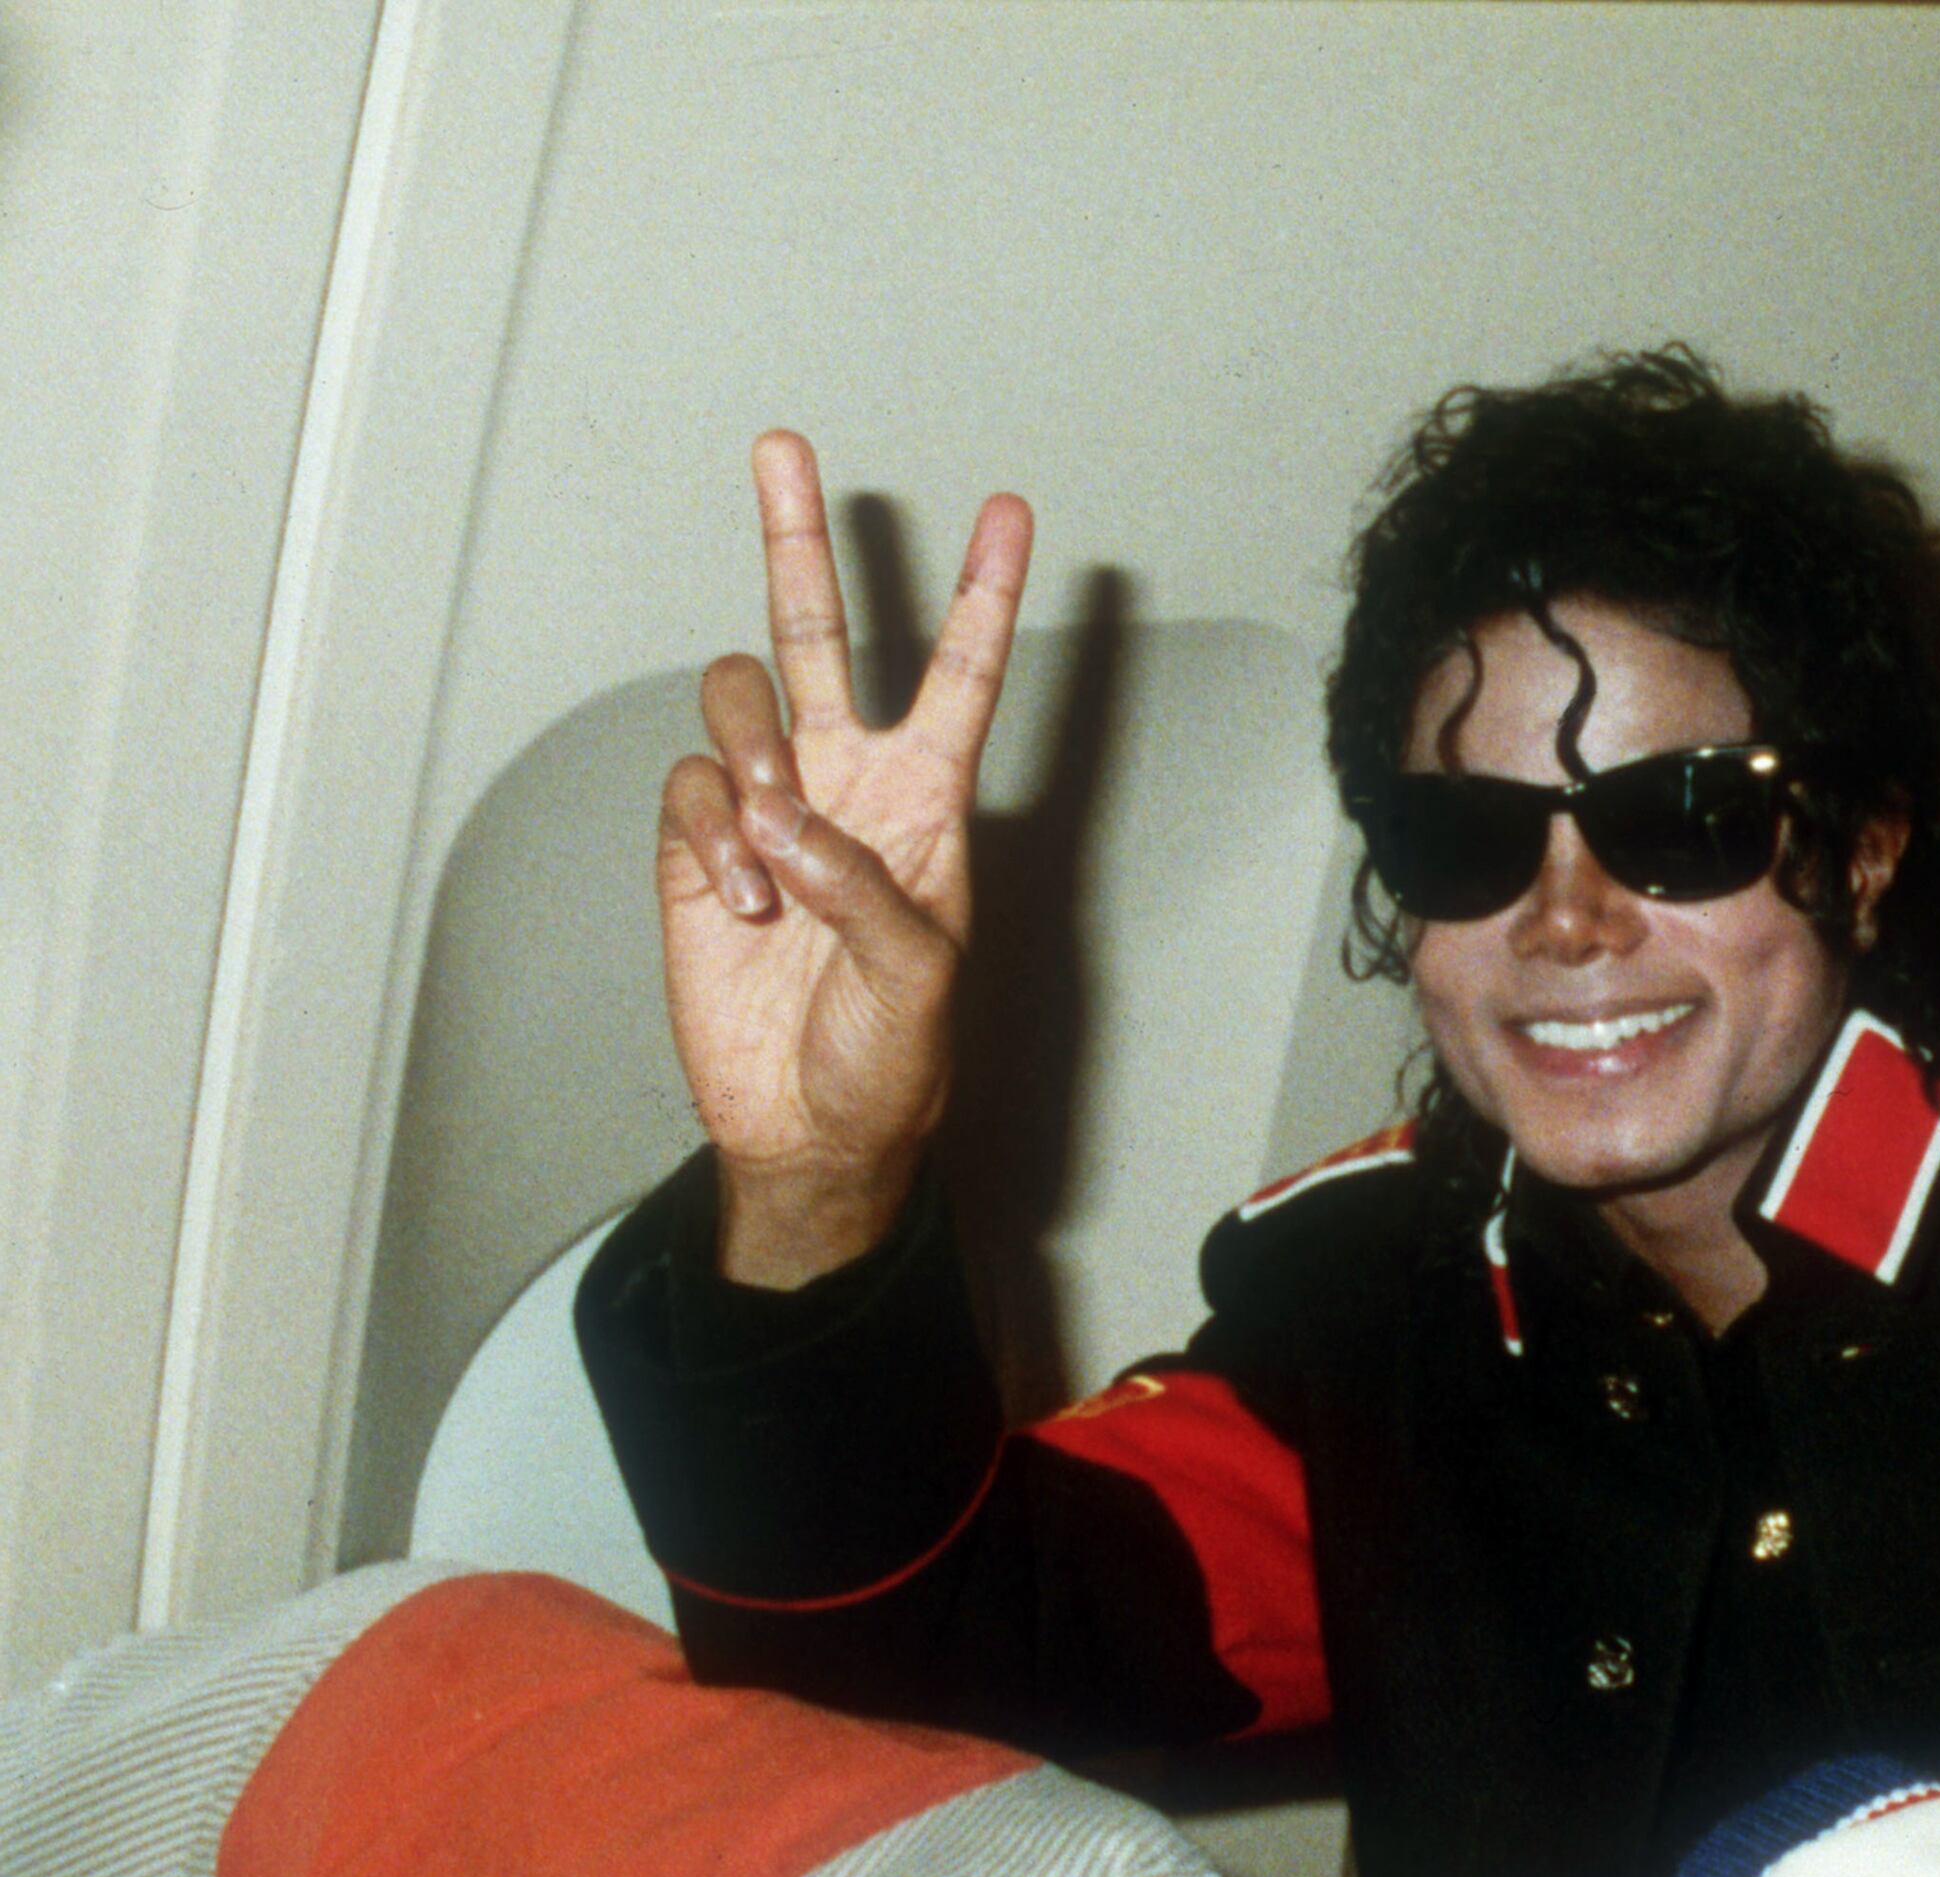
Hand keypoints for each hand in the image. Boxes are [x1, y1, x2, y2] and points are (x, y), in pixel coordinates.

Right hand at [655, 430, 1032, 1285]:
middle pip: (819, 633)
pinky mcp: (697, 846)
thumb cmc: (889, 1058)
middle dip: (799, 540)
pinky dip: (712, 836)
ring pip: (740, 698)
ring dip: (754, 754)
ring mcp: (766, 807)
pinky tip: (744, 907)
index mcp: (927, 801)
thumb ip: (866, 891)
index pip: (961, 676)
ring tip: (774, 839)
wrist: (806, 1125)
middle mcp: (845, 782)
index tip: (1011, 510)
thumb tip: (785, 818)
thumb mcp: (921, 981)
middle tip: (784, 449)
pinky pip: (689, 786)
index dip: (984, 596)